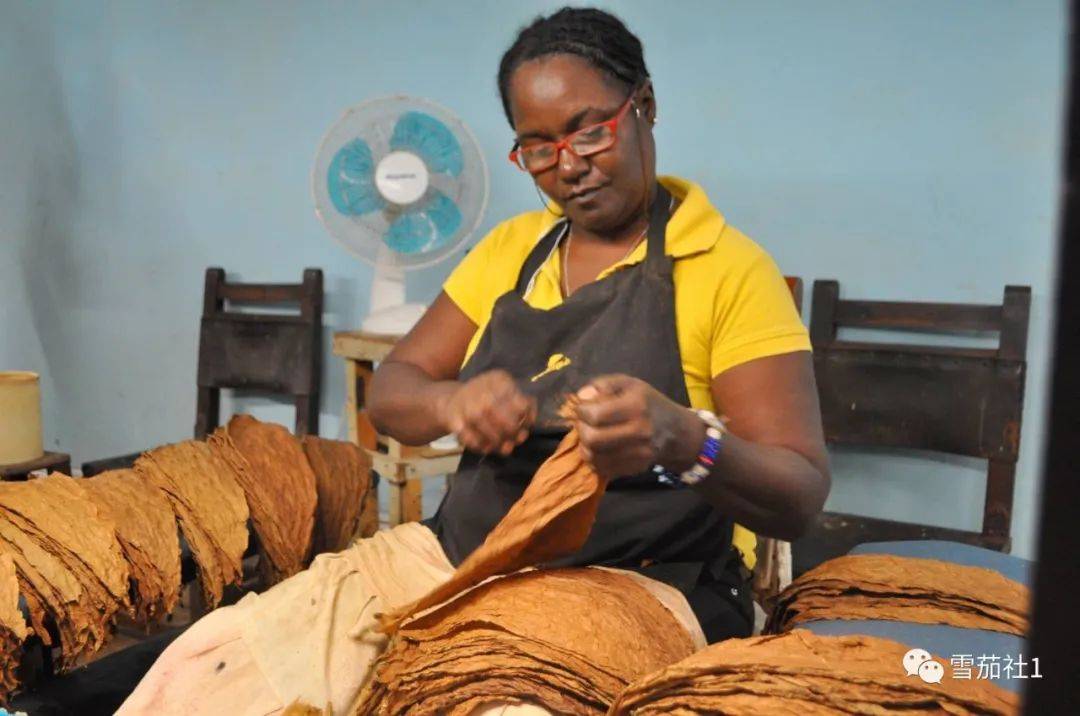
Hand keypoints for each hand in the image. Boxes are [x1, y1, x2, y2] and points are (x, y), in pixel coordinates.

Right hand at [438, 370, 536, 455]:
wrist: (453, 400)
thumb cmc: (488, 398)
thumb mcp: (507, 394)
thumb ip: (524, 409)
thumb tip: (524, 433)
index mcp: (499, 379)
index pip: (522, 406)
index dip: (526, 421)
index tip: (525, 428)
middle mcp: (482, 388)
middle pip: (506, 421)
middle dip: (512, 435)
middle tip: (513, 441)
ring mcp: (466, 403)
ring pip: (488, 431)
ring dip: (497, 443)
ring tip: (502, 447)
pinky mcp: (453, 417)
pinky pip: (471, 439)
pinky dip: (480, 447)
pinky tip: (486, 448)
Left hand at [573, 374, 704, 479]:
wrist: (675, 430)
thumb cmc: (647, 402)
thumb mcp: (629, 384)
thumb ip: (603, 384)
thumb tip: (582, 396)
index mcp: (636, 405)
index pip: (595, 415)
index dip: (581, 411)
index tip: (582, 408)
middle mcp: (639, 431)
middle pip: (593, 439)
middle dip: (581, 430)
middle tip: (584, 424)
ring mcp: (639, 453)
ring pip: (595, 457)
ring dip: (585, 446)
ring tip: (590, 436)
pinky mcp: (636, 468)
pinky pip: (603, 469)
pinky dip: (594, 460)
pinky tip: (599, 449)